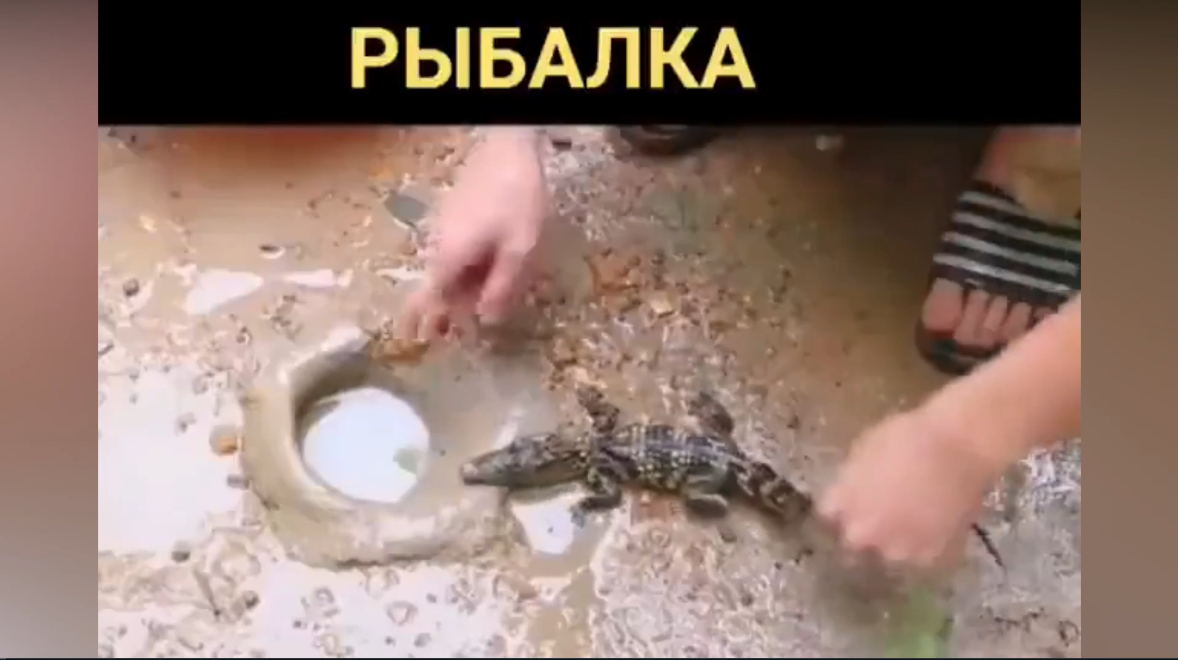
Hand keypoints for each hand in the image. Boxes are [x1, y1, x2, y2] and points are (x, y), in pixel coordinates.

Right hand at [398, 129, 547, 340]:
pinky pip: (456, 251)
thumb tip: (486, 319)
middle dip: (443, 309)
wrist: (508, 146)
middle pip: (437, 285)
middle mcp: (439, 244)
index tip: (417, 340)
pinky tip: (485, 274)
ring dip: (457, 289)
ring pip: (447, 267)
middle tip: (449, 334)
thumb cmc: (516, 199)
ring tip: (475, 309)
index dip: (423, 320)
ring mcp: (446, 227)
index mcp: (450, 257)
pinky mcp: (456, 215)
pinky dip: (465, 269)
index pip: (428, 298)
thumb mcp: (519, 249)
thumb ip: (502, 286)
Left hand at [818, 408, 1004, 570]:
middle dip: (864, 530)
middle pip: (855, 541)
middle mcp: (864, 533)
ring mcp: (897, 548)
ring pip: (888, 553)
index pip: (828, 517)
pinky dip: (926, 546)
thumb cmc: (908, 437)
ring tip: (912, 522)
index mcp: (841, 504)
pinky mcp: (931, 555)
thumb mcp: (864, 450)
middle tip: (883, 515)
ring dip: (895, 541)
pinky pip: (921, 556)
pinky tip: (935, 528)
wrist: (959, 446)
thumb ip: (851, 481)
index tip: (850, 503)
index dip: (840, 509)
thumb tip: (849, 494)